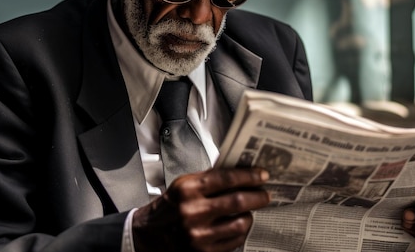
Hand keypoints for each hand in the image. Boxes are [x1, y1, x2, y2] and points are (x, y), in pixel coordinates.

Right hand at [132, 167, 269, 251]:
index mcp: (187, 189)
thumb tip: (241, 172)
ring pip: (241, 223)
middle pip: (238, 201)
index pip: (227, 178)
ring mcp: (198, 235)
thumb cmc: (170, 207)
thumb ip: (209, 178)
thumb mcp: (184, 185)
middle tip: (266, 195)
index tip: (262, 175)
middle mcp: (192, 211)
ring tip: (249, 212)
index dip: (249, 176)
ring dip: (250, 216)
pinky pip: (234, 241)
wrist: (148, 235)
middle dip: (258, 196)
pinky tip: (237, 226)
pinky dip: (240, 232)